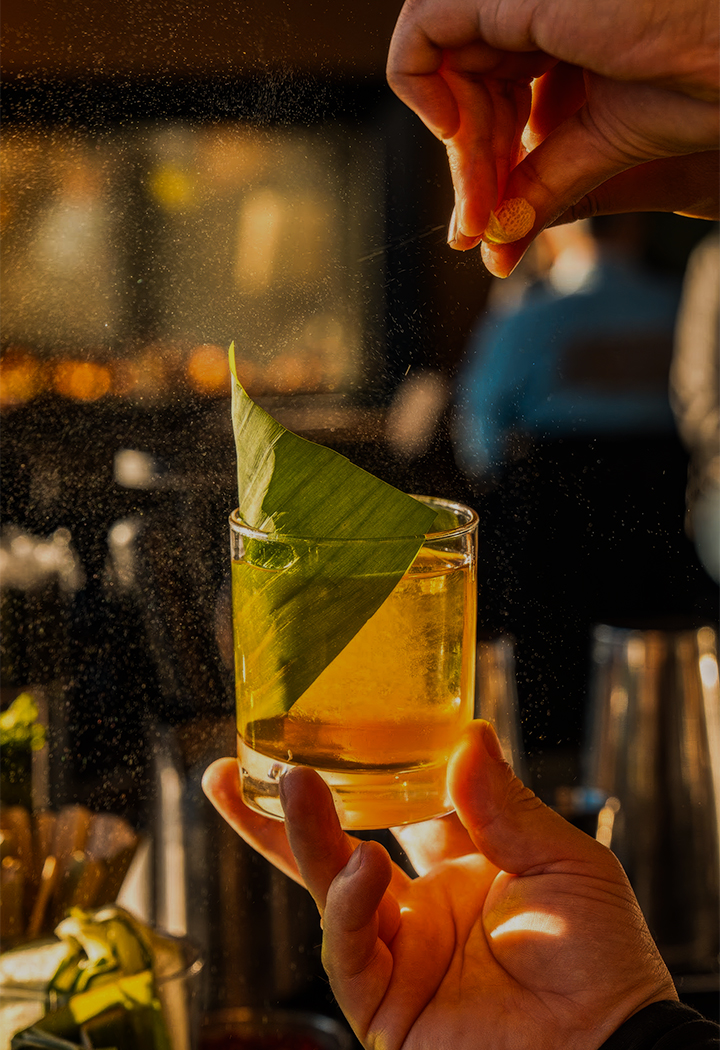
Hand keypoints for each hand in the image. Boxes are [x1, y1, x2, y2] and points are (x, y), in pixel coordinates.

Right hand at [203, 720, 676, 1049]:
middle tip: (239, 764)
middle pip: (340, 847)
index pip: (399, 809)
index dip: (368, 771)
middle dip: (289, 810)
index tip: (342, 724)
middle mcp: (422, 909)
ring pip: (329, 889)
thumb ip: (506, 805)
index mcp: (464, 869)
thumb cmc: (601, 960)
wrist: (610, 1048)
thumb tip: (470, 734)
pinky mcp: (384, 1004)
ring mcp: (400, 956)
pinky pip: (350, 948)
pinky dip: (348, 906)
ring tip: (293, 785)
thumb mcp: (562, 863)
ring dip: (307, 836)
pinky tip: (361, 869)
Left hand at [386, 0, 718, 275]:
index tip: (486, 227)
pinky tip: (453, 137)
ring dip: (457, 149)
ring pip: (441, 67)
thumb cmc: (698, 87)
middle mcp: (536, 7)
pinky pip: (422, 32)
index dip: (482, 165)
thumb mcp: (598, 148)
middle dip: (468, 166)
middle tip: (481, 226)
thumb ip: (542, 189)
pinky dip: (416, 87)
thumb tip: (494, 251)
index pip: (493, 97)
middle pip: (465, 87)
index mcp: (564, 30)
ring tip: (486, 203)